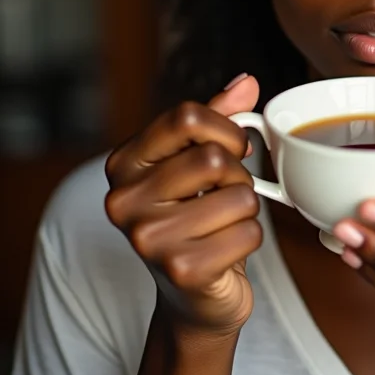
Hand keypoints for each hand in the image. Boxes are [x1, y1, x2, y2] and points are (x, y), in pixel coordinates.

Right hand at [105, 75, 262, 336]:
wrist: (191, 293)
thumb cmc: (196, 216)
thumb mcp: (197, 161)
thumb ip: (218, 118)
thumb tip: (247, 82)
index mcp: (124, 163)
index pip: (186, 116)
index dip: (225, 128)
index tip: (232, 147)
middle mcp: (124, 200)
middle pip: (214, 157)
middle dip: (238, 174)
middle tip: (227, 191)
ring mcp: (148, 239)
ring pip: (240, 196)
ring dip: (247, 209)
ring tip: (223, 222)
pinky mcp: (180, 271)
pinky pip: (249, 232)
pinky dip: (251, 238)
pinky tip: (226, 249)